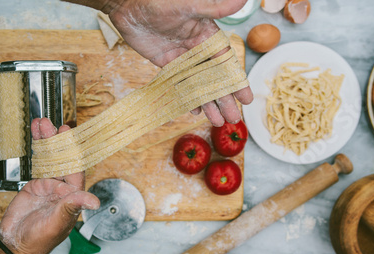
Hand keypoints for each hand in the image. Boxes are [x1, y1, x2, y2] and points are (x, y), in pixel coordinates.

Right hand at [0, 118, 99, 253]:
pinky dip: (37, 150)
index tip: (67, 134)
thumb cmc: (40, 239)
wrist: (15, 244)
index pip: (75, 168)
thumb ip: (72, 208)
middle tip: (50, 124)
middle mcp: (63, 189)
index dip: (72, 150)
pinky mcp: (35, 185)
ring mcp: (48, 186)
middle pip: (62, 159)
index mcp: (73, 197)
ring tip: (40, 123)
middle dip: (57, 141)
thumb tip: (95, 202)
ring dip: (46, 141)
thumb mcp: (57, 222)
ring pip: (50, 158)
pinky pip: (38, 163)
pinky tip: (35, 135)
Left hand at [107, 0, 253, 125]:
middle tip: (232, 118)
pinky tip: (193, 110)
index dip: (236, 81)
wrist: (127, 6)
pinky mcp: (167, 64)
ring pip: (198, 85)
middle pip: (214, 79)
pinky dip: (186, 97)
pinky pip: (180, 84)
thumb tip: (242, 0)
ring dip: (207, 103)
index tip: (246, 98)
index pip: (227, 63)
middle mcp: (198, 49)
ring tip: (216, 121)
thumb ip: (214, 7)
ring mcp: (182, 59)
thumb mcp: (187, 6)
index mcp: (208, 35)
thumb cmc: (158, 1)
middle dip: (224, 99)